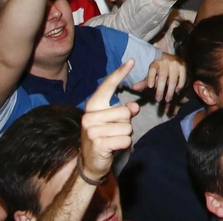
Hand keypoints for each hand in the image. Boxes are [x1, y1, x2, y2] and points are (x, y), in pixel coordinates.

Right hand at [81, 60, 139, 179]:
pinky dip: (124, 144)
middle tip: (114, 131)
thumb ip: (124, 110)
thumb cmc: (103, 136)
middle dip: (126, 123)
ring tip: (112, 139)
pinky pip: (125, 140)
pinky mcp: (99, 144)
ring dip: (125, 135)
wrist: (89, 162)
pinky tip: (113, 148)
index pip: (108, 86)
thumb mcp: (112, 121)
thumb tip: (134, 107)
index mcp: (92, 106)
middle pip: (125, 112)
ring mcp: (92, 131)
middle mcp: (89, 116)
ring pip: (127, 127)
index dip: (120, 73)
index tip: (132, 61)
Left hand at [132, 55, 186, 104]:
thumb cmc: (159, 69)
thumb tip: (133, 88)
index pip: (152, 70)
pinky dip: (179, 86)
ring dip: (170, 91)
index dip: (151, 78)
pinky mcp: (183, 66)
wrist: (173, 59)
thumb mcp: (151, 74)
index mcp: (155, 62)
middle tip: (158, 99)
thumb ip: (143, 82)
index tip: (150, 87)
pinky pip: (182, 79)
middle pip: (162, 78)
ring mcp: (175, 63)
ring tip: (167, 99)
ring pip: (173, 80)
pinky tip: (176, 91)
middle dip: (160, 90)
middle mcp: (165, 61)